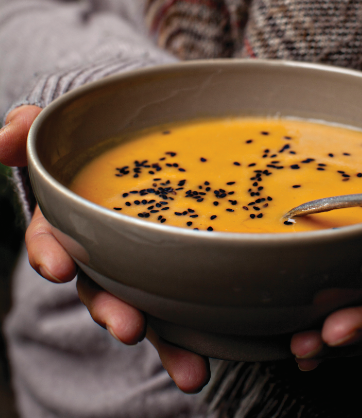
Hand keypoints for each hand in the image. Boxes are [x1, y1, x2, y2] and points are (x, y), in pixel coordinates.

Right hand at [1, 105, 209, 393]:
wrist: (139, 151)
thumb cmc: (94, 146)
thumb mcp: (62, 134)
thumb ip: (29, 133)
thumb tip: (6, 132)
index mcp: (67, 222)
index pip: (48, 240)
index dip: (48, 253)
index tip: (56, 267)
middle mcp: (97, 255)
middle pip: (96, 288)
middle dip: (109, 309)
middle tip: (128, 326)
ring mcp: (132, 272)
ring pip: (138, 311)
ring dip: (159, 342)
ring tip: (188, 368)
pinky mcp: (166, 281)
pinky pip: (174, 316)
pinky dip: (188, 344)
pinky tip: (203, 365)